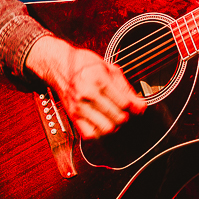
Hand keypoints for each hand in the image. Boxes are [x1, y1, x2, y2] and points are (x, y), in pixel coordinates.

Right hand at [24, 35, 146, 139]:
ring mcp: (79, 107)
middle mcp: (88, 94)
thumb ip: (125, 87)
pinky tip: (103, 123)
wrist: (59, 65)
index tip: (139, 107)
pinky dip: (100, 133)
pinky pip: (90, 134)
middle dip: (127, 116)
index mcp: (99, 79)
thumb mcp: (108, 67)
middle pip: (117, 117)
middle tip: (127, 111)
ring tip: (115, 117)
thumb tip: (139, 104)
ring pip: (106, 128)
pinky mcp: (73, 116)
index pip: (124, 103)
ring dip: (115, 125)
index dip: (136, 107)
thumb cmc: (83, 63)